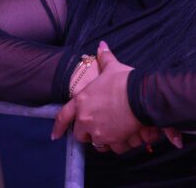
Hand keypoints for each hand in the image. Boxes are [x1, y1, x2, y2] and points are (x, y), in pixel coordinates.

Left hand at [52, 42, 183, 153]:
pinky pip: (112, 148)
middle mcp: (86, 118)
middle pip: (80, 134)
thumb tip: (102, 46)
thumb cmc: (124, 81)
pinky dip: (117, 144)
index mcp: (82, 101)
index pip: (64, 116)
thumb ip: (105, 58)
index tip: (55, 135)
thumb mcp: (112, 67)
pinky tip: (123, 138)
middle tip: (97, 128)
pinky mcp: (111, 140)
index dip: (58, 127)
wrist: (140, 96)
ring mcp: (97, 131)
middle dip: (87, 133)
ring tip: (112, 133)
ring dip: (101, 140)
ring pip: (95, 143)